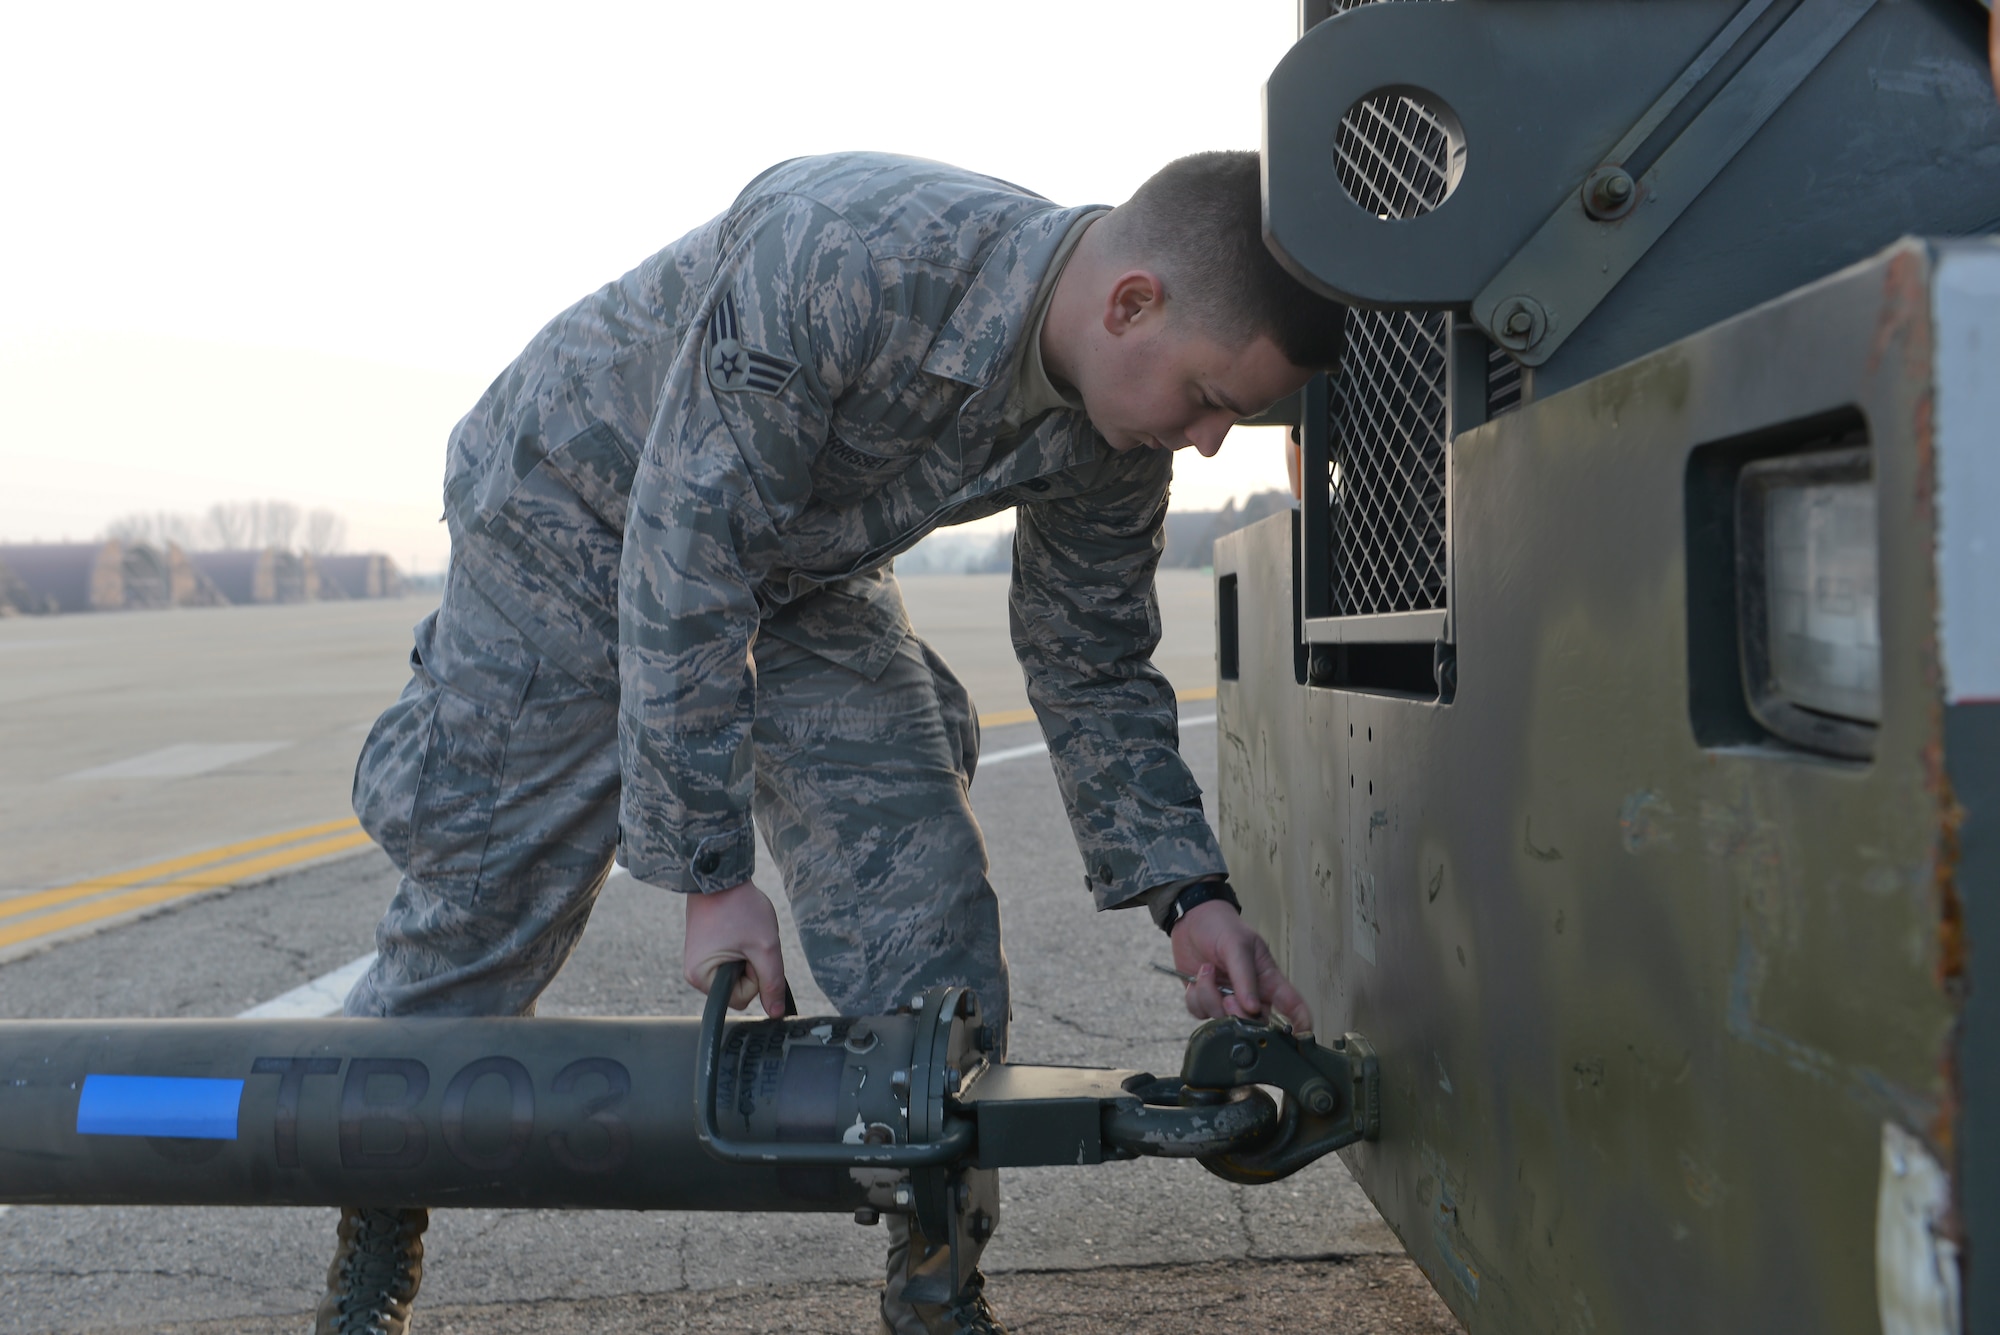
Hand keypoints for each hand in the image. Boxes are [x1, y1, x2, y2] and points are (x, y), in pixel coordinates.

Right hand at [683, 879, 789, 1016]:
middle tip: (747, 938)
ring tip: (742, 931)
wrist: (719, 875)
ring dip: (747, 955)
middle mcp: (694, 973)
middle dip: (751, 966)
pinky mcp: (704, 950)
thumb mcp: (765, 947)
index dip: (754, 977)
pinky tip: (737, 929)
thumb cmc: (739, 907)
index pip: (741, 999)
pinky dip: (740, 948)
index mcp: (700, 977)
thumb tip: (775, 1012)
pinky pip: (730, 961)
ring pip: (736, 974)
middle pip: (738, 989)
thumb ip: (772, 982)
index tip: (750, 950)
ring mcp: (698, 961)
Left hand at [1172, 899, 1312, 1033]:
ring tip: (1207, 973)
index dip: (1301, 1023)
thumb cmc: (1222, 926)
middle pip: (1256, 1024)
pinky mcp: (1207, 1000)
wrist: (1191, 920)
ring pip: (1225, 1021)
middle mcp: (1251, 994)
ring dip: (1211, 999)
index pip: (1292, 1005)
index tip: (1301, 1036)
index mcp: (1268, 979)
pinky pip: (1202, 1014)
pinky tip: (1197, 979)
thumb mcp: (1238, 945)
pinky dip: (1196, 998)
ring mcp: (1228, 999)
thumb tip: (1252, 1007)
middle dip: (1239, 1015)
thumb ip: (1245, 977)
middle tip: (1228, 997)